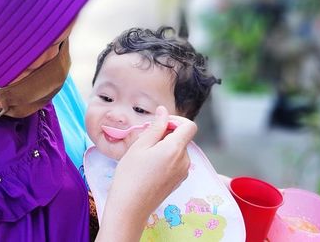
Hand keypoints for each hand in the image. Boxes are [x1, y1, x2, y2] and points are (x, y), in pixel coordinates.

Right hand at [96, 106, 196, 241]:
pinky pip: (176, 163)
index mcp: (176, 149)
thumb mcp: (139, 146)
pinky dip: (165, 160)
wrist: (130, 208)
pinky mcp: (178, 182)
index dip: (176, 120)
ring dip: (164, 148)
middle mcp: (184, 161)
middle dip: (166, 135)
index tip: (160, 124)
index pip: (189, 126)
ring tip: (144, 157)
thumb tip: (164, 111)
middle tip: (145, 142)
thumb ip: (155, 127)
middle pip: (182, 138)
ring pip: (178, 151)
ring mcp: (182, 173)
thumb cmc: (130, 176)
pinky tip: (149, 169)